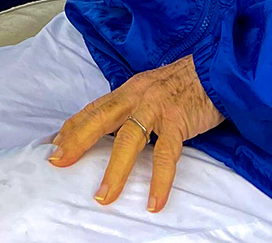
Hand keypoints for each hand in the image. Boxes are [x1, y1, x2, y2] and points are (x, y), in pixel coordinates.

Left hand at [49, 55, 224, 211]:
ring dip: (115, 171)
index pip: (93, 109)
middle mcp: (137, 96)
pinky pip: (166, 155)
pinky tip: (154, 201)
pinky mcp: (179, 121)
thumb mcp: (151, 89)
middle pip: (100, 118)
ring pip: (129, 140)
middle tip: (59, 161)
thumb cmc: (185, 83)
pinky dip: (160, 181)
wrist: (217, 69)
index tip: (55, 145)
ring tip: (104, 196)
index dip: (73, 127)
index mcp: (128, 90)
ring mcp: (157, 108)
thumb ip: (133, 107)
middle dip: (77, 140)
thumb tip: (114, 130)